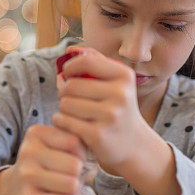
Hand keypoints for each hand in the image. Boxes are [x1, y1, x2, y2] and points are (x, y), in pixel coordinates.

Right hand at [0, 124, 85, 194]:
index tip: (77, 160)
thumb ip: (73, 146)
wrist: (12, 191)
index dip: (83, 154)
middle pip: (75, 165)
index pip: (75, 142)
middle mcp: (29, 152)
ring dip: (76, 189)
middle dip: (80, 174)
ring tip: (69, 189)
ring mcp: (27, 176)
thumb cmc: (41, 166)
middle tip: (73, 177)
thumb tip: (93, 166)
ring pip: (72, 184)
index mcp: (36, 134)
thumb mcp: (51, 147)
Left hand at [52, 47, 152, 176]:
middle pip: (71, 85)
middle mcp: (120, 94)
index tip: (67, 74)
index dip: (70, 66)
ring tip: (72, 113)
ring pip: (65, 104)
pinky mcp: (98, 135)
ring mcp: (110, 116)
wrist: (134, 144)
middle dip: (63, 92)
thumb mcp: (115, 82)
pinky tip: (69, 124)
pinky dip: (61, 122)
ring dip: (63, 108)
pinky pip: (65, 121)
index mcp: (124, 76)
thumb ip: (95, 62)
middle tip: (68, 98)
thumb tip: (70, 49)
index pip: (85, 61)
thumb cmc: (118, 108)